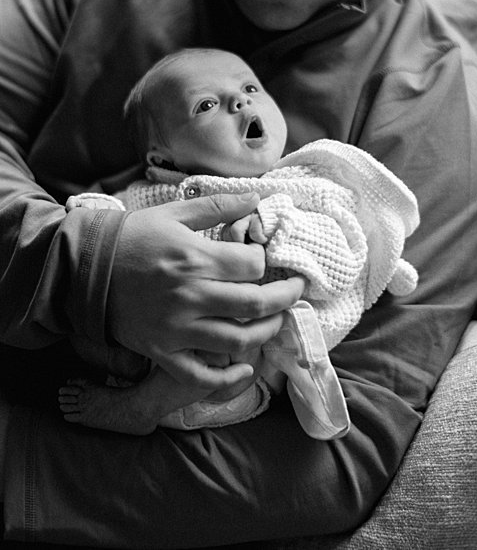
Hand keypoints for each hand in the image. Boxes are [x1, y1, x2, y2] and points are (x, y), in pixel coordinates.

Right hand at [107, 193, 304, 391]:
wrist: (80, 269)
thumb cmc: (131, 238)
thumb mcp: (172, 213)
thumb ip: (217, 206)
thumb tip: (257, 197)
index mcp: (194, 259)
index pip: (254, 265)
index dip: (270, 261)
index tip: (271, 259)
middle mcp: (189, 296)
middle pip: (256, 304)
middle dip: (286, 298)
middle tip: (296, 290)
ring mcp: (175, 328)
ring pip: (238, 340)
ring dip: (267, 332)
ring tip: (276, 320)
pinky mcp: (161, 351)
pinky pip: (199, 375)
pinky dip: (227, 378)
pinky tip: (245, 367)